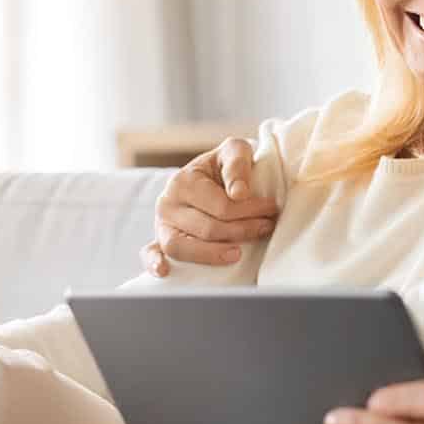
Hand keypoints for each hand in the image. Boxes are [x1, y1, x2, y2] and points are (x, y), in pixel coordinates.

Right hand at [140, 137, 277, 274]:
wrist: (210, 176)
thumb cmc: (223, 166)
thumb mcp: (233, 152)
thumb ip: (237, 165)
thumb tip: (239, 194)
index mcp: (183, 181)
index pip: (220, 206)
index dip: (250, 210)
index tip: (272, 209)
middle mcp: (167, 203)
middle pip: (206, 228)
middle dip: (242, 230)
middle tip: (266, 227)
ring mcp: (162, 224)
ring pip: (181, 247)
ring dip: (210, 254)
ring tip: (238, 254)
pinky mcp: (159, 241)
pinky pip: (150, 253)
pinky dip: (153, 262)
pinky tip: (164, 271)